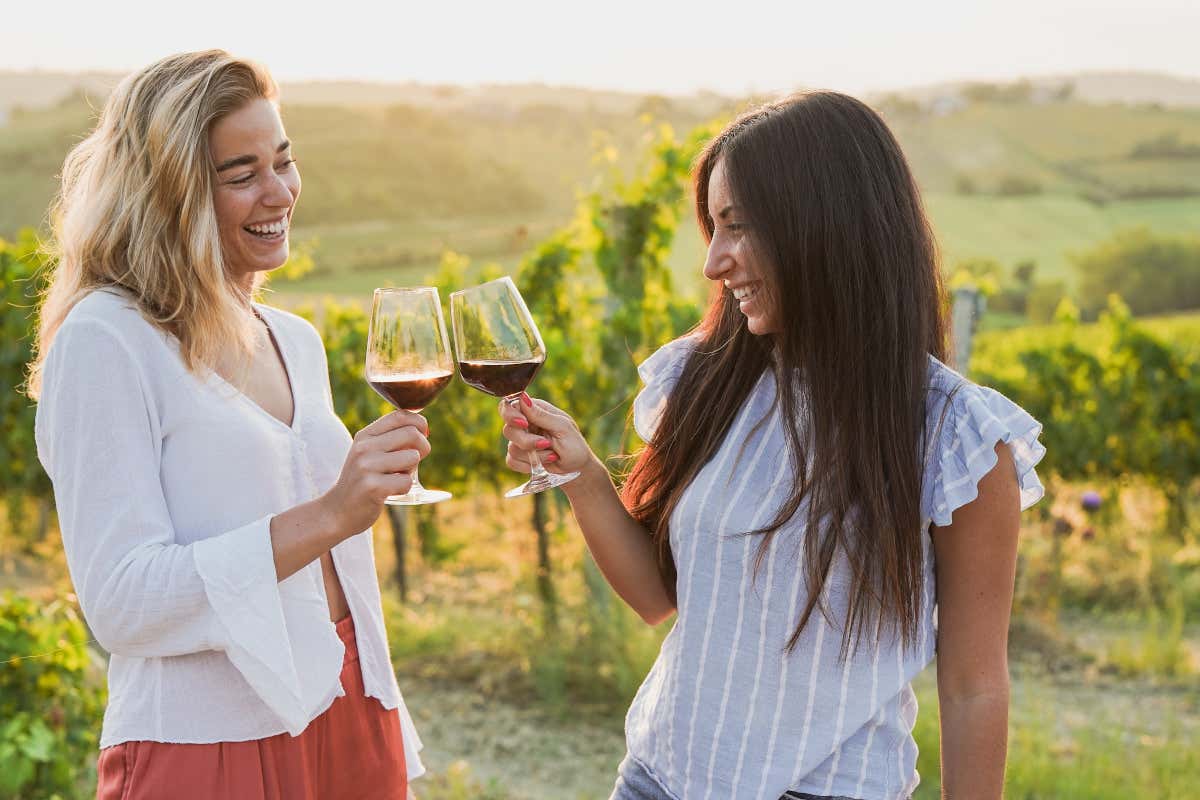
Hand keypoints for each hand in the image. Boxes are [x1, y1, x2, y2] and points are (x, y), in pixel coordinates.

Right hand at [319, 410, 430, 538]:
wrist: (336, 511)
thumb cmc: (361, 481)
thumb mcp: (368, 454)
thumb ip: (390, 439)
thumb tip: (423, 429)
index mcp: (365, 436)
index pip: (400, 415)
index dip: (419, 423)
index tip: (423, 434)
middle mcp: (364, 447)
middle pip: (412, 434)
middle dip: (423, 447)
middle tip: (413, 462)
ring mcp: (367, 467)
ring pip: (413, 457)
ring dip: (411, 471)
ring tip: (394, 478)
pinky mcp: (373, 487)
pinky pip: (407, 481)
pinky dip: (404, 488)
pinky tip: (388, 492)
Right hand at [500, 392, 599, 475]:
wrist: (576, 467)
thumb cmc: (574, 444)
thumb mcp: (562, 427)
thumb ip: (541, 415)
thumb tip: (522, 398)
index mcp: (534, 410)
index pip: (510, 406)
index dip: (511, 415)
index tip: (524, 424)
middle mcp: (525, 424)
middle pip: (508, 430)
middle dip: (527, 441)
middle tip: (546, 444)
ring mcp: (521, 441)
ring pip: (511, 448)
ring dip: (535, 455)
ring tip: (553, 455)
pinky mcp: (519, 457)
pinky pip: (512, 461)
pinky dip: (528, 465)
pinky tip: (543, 463)